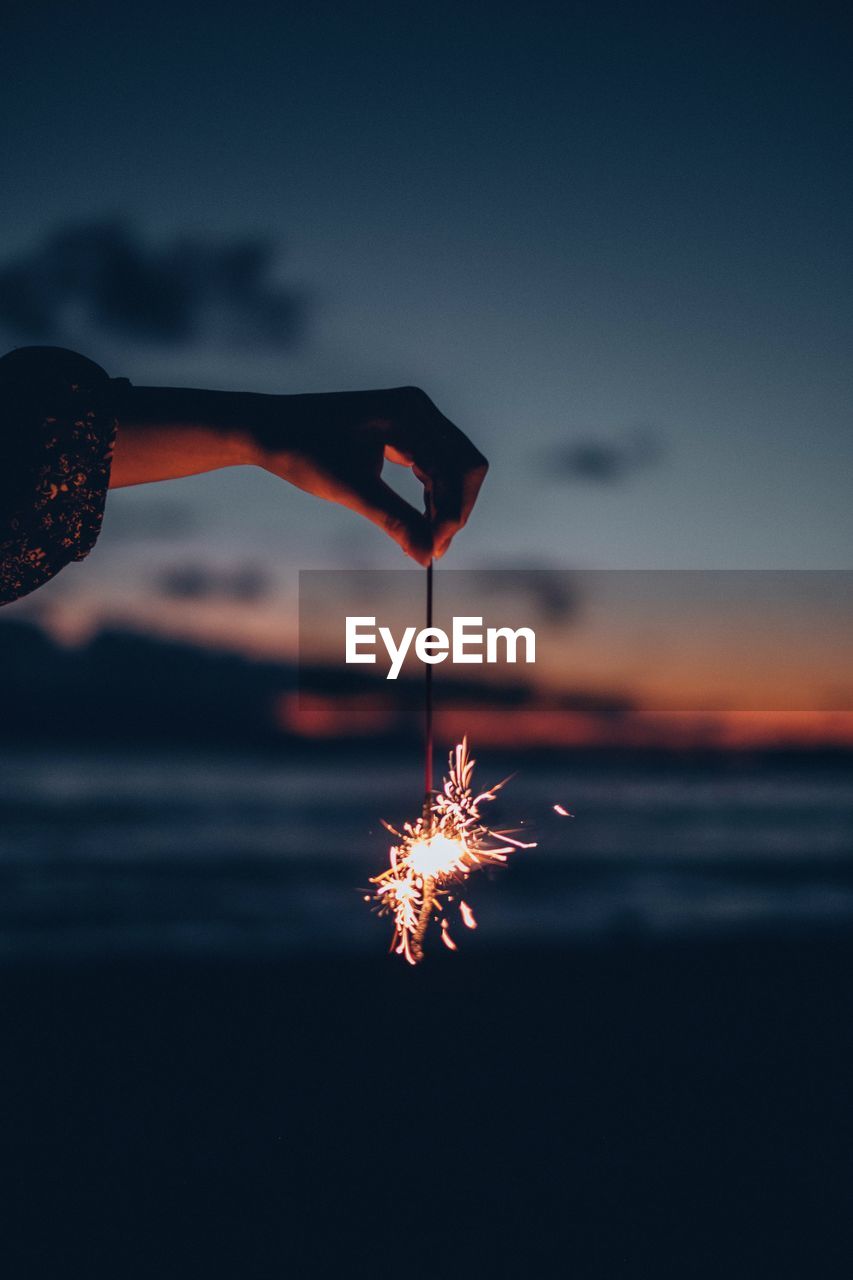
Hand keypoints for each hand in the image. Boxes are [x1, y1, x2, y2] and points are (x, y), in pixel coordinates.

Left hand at [260, 386, 487, 564]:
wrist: (268, 429)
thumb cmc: (303, 450)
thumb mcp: (353, 490)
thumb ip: (396, 521)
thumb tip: (427, 557)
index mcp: (411, 413)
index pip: (457, 467)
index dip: (453, 512)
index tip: (435, 548)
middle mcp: (419, 410)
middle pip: (464, 465)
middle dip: (455, 509)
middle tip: (434, 548)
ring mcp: (412, 419)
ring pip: (452, 468)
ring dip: (444, 506)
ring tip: (426, 542)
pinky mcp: (403, 433)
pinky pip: (433, 466)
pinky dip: (431, 496)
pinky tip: (419, 523)